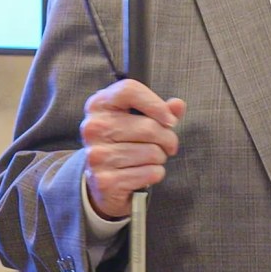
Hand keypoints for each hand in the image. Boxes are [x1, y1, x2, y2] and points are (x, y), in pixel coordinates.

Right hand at [80, 78, 186, 219]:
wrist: (102, 180)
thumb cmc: (124, 144)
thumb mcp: (139, 121)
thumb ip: (161, 111)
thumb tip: (178, 105)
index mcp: (99, 105)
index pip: (129, 90)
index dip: (155, 103)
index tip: (170, 120)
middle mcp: (93, 128)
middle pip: (149, 127)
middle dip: (168, 139)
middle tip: (167, 146)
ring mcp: (96, 155)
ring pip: (153, 152)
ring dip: (160, 158)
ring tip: (149, 160)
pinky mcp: (104, 181)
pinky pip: (150, 173)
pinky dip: (155, 174)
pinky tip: (142, 173)